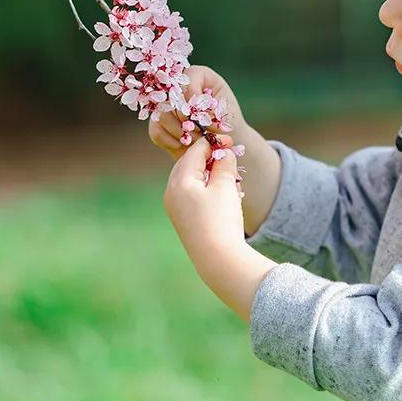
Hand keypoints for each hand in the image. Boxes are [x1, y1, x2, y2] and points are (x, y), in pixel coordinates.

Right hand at [148, 64, 245, 156]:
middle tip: (200, 133)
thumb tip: (200, 115)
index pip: (187, 80)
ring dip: (179, 132)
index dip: (193, 101)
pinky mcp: (157, 120)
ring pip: (161, 115)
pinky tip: (184, 144)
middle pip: (170, 98)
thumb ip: (217, 112)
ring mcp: (164, 102)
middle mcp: (177, 85)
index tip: (203, 118)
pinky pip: (155, 130)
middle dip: (186, 120)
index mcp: (198, 75)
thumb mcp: (228, 114)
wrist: (221, 137)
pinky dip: (170, 141)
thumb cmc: (228, 121)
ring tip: (196, 139)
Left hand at [163, 139, 244, 254]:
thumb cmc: (222, 219)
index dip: (213, 144)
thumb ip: (224, 164)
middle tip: (230, 159)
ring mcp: (174, 206)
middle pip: (189, 164)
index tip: (230, 142)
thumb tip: (223, 153)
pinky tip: (222, 195)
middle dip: (209, 159)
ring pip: (190, 179)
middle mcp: (171, 192)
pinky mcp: (181, 218)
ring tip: (229, 178)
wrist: (217, 259)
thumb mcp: (226, 186)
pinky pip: (191, 194)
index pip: (195, 151)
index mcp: (179, 180)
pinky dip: (205, 188)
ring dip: (208, 174)